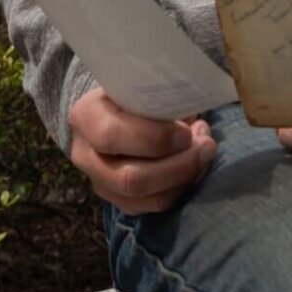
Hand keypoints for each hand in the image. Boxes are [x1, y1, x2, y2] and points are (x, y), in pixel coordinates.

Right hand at [66, 87, 215, 214]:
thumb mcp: (134, 86)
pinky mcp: (120, 201)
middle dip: (179, 165)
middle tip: (206, 145)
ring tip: (205, 151)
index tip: (188, 129)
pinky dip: (183, 187)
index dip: (155, 138)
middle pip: (131, 179)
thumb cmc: (129, 94)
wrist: (112, 113)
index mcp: (85, 118)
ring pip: (148, 198)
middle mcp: (85, 156)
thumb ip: (156, 97)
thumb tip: (193, 105)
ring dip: (186, 177)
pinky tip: (195, 165)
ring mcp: (100, 183)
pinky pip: (157, 205)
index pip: (112, 136)